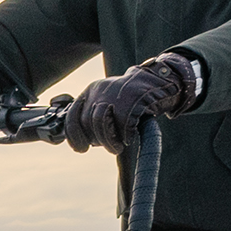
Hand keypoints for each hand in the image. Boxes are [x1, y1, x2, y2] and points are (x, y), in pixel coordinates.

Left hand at [62, 53, 198, 155]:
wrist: (158, 81)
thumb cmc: (132, 100)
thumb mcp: (108, 104)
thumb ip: (94, 118)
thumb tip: (84, 142)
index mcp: (91, 91)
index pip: (72, 116)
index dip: (74, 136)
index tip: (82, 149)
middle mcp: (99, 90)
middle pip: (87, 123)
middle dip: (98, 140)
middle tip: (111, 146)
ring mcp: (115, 93)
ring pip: (100, 124)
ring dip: (109, 141)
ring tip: (117, 147)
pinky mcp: (132, 99)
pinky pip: (123, 126)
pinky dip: (125, 137)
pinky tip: (130, 138)